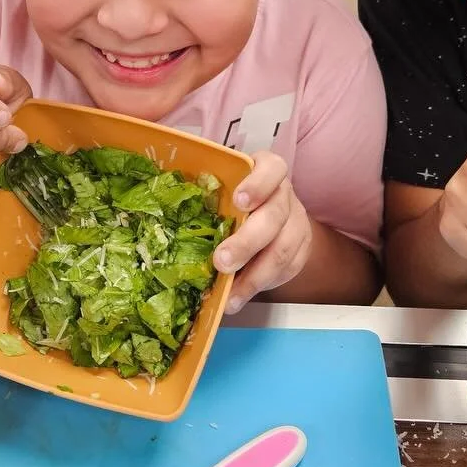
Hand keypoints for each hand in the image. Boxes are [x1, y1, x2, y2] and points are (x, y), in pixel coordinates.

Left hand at [211, 151, 310, 314]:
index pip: (272, 170)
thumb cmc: (238, 200)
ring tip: (229, 293)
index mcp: (266, 171)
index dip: (257, 185)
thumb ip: (208, 194)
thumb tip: (166, 204)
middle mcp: (284, 195)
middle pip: (274, 216)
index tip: (239, 201)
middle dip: (247, 242)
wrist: (276, 219)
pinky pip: (286, 270)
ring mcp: (296, 223)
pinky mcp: (301, 250)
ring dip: (254, 275)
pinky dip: (260, 286)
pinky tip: (238, 296)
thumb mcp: (226, 188)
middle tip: (221, 261)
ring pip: (282, 249)